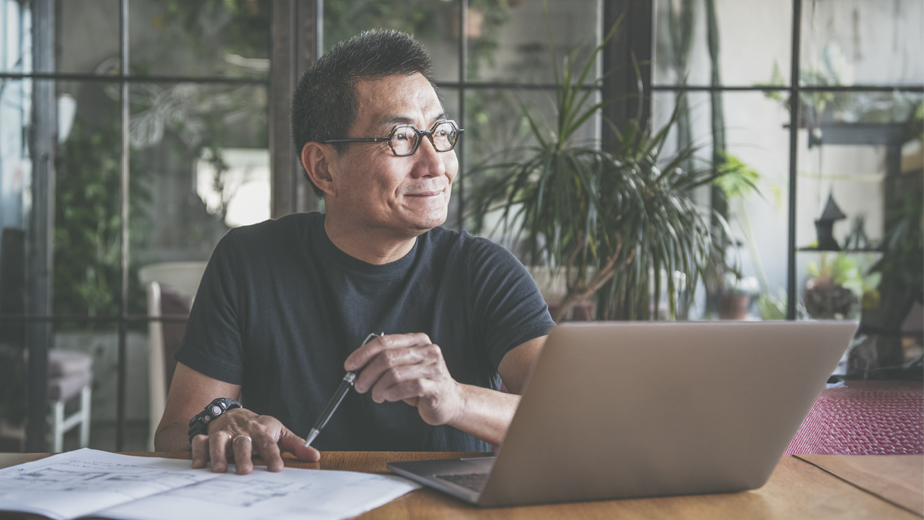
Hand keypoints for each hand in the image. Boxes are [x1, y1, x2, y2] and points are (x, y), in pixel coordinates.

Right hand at [190, 408, 319, 474]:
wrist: (233, 412)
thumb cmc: (259, 427)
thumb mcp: (279, 432)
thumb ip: (296, 445)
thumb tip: (315, 456)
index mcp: (261, 430)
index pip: (269, 443)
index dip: (273, 455)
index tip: (277, 469)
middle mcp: (242, 432)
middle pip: (243, 442)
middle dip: (244, 456)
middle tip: (246, 472)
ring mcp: (224, 433)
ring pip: (219, 440)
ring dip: (218, 454)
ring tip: (219, 470)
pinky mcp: (208, 436)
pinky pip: (199, 442)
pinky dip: (198, 452)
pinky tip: (199, 465)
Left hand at [345, 333, 464, 426]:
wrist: (450, 401)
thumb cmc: (423, 383)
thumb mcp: (405, 367)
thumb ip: (386, 362)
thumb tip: (358, 366)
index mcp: (418, 340)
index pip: (385, 342)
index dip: (363, 353)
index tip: (350, 366)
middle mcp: (427, 350)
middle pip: (387, 358)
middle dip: (367, 374)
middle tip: (359, 386)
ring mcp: (433, 368)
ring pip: (394, 374)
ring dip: (378, 387)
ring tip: (376, 395)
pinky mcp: (436, 386)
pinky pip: (407, 388)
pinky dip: (392, 394)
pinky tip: (389, 397)